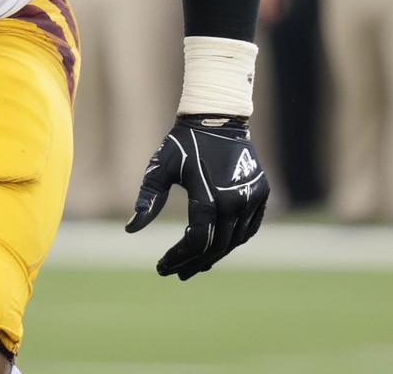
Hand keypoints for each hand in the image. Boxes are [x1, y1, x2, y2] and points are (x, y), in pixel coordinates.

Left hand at [125, 115, 269, 279]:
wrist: (218, 117)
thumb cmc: (184, 142)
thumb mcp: (160, 168)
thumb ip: (148, 199)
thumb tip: (130, 229)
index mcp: (209, 197)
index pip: (195, 241)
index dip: (177, 258)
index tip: (161, 267)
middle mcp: (235, 202)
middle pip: (215, 247)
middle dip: (193, 263)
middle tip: (176, 273)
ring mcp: (252, 198)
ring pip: (234, 241)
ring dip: (214, 256)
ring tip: (194, 265)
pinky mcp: (261, 193)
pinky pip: (248, 228)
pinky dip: (233, 241)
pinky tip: (217, 248)